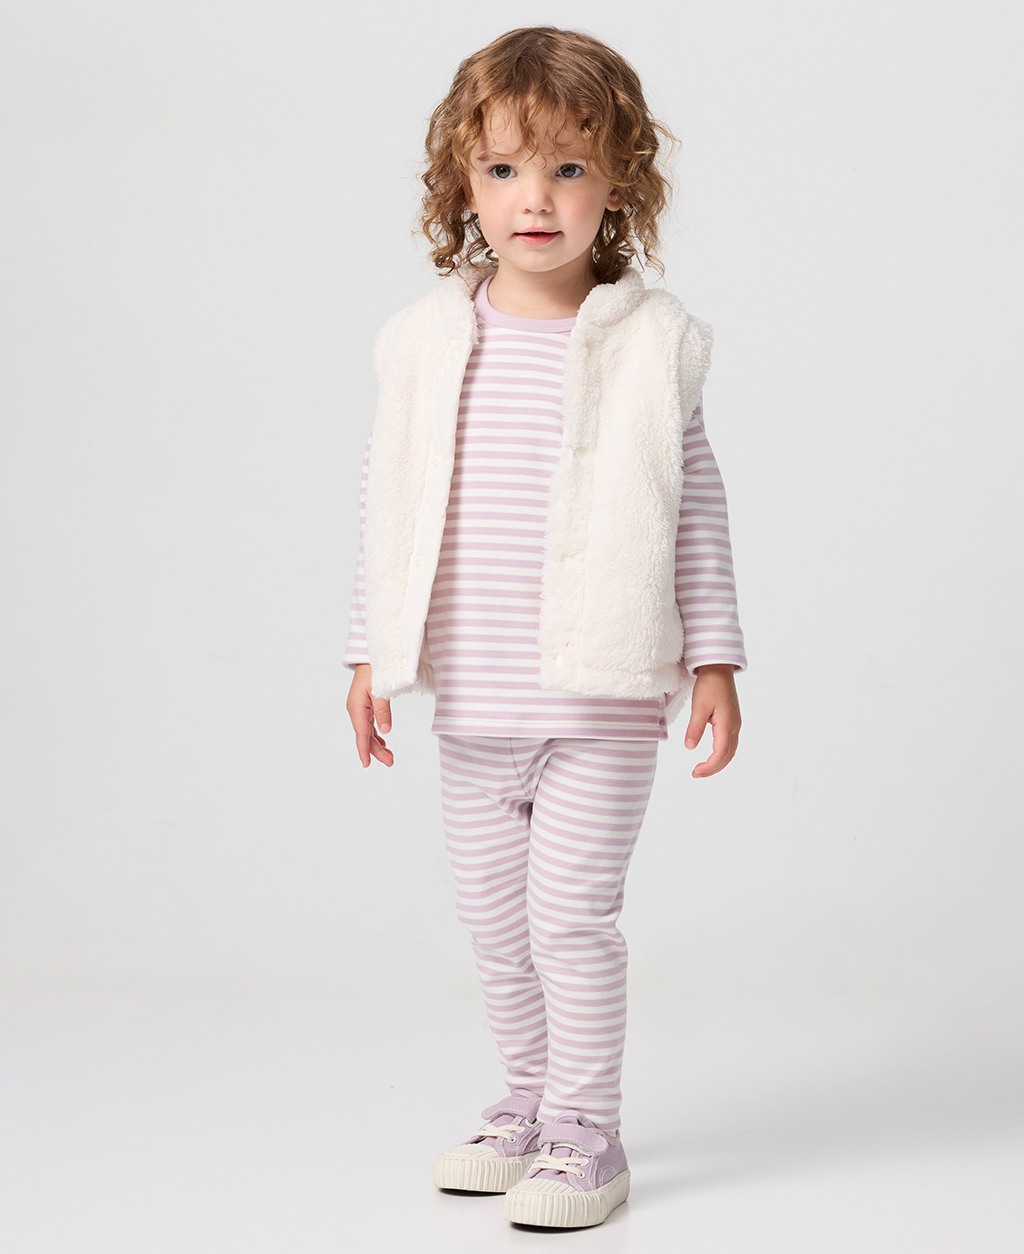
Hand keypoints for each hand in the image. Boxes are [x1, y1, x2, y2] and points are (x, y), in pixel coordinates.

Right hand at [346, 664, 394, 768]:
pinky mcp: (364, 706)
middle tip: (391, 762)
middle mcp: (355, 710)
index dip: (365, 750)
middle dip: (376, 750)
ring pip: (367, 732)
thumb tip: (386, 732)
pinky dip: (376, 735)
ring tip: (390, 756)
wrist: (369, 656)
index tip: (367, 764)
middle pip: (365, 736)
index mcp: (356, 707)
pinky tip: (383, 741)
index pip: (361, 734)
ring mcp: (359, 709)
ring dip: (377, 744)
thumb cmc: (374, 669)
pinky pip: (368, 725)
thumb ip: (382, 711)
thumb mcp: (380, 690)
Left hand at [683, 664, 740, 778]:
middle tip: (696, 774)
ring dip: (718, 762)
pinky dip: (721, 754)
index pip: (721, 753)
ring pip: (730, 750)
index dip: (709, 766)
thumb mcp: (699, 707)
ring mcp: (735, 724)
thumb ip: (695, 728)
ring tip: (702, 769)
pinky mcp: (732, 720)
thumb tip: (689, 747)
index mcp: (727, 724)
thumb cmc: (709, 685)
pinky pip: (729, 743)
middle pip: (728, 756)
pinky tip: (711, 755)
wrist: (718, 669)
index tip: (695, 772)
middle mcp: (734, 726)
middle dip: (713, 768)